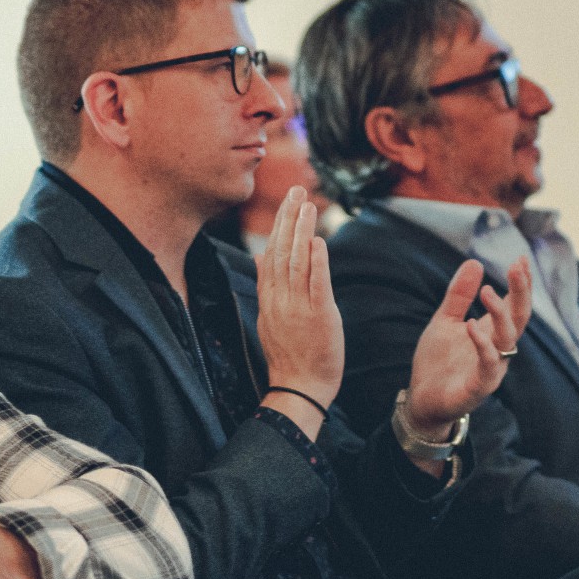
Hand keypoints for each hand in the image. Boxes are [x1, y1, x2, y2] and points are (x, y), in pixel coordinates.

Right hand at [254, 187, 343, 433]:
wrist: (299, 388)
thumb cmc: (290, 355)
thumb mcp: (271, 317)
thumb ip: (268, 285)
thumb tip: (260, 257)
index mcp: (269, 298)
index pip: (272, 254)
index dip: (279, 226)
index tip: (287, 202)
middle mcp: (279, 299)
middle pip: (281, 251)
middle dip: (289, 218)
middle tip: (297, 190)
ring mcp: (297, 308)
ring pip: (296, 262)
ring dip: (301, 231)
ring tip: (307, 205)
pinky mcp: (317, 317)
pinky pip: (316, 285)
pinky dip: (317, 262)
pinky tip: (319, 241)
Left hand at [403, 255, 529, 435]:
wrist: (422, 399)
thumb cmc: (438, 361)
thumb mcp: (445, 320)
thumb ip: (459, 294)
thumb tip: (475, 262)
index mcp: (493, 332)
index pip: (515, 304)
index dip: (521, 283)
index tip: (521, 258)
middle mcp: (499, 349)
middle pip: (519, 318)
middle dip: (522, 292)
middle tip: (517, 267)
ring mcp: (492, 369)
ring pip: (508, 339)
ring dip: (500, 314)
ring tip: (487, 291)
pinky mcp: (479, 387)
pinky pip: (488, 365)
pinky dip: (482, 345)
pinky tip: (470, 325)